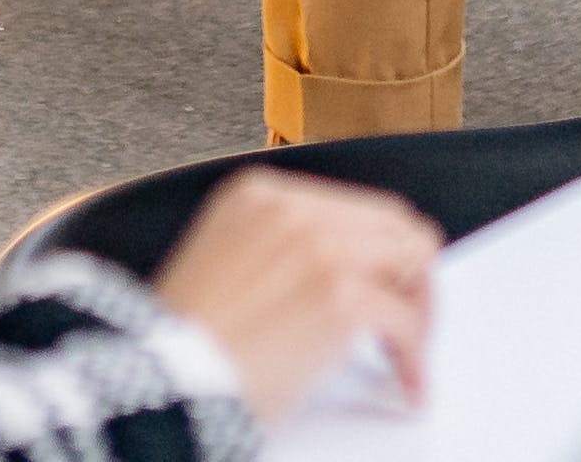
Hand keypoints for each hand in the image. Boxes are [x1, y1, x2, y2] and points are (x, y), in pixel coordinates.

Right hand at [148, 168, 439, 421]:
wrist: (161, 381)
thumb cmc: (181, 344)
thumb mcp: (221, 265)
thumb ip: (277, 251)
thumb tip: (339, 275)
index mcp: (260, 195)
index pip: (354, 208)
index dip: (379, 254)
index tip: (386, 288)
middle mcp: (294, 209)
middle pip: (394, 224)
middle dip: (409, 276)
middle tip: (409, 322)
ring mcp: (321, 247)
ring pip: (413, 260)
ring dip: (419, 312)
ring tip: (410, 353)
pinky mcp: (341, 297)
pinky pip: (407, 324)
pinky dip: (415, 359)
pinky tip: (407, 385)